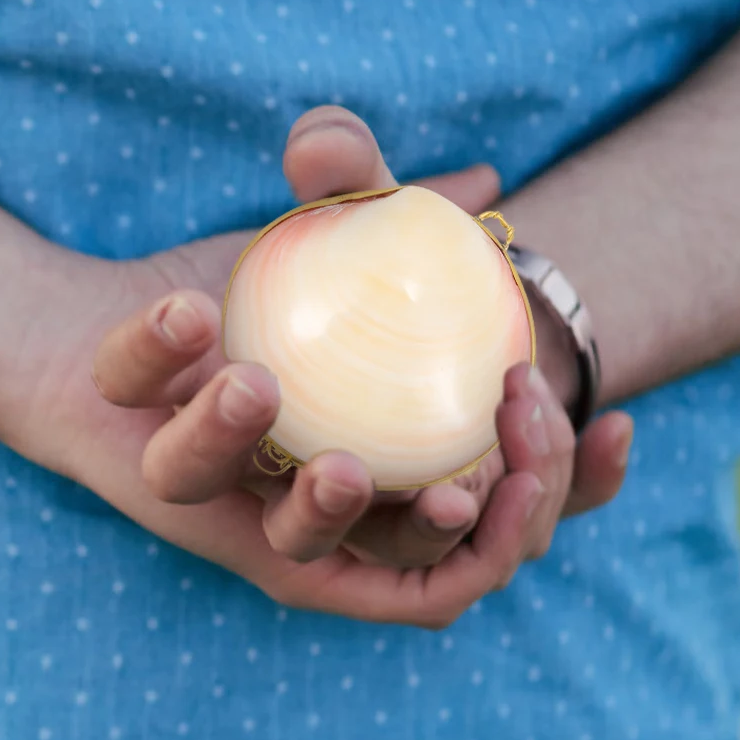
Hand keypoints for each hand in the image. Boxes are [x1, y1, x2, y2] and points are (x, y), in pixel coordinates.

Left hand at [17, 108, 633, 628]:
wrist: (124, 320)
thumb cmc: (249, 293)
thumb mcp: (330, 239)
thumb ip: (393, 211)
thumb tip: (482, 185)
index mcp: (412, 471)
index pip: (521, 506)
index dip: (583, 486)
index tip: (615, 419)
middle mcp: (355, 519)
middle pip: (460, 553)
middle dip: (514, 496)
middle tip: (516, 405)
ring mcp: (276, 529)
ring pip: (329, 549)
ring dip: (340, 500)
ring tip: (331, 428)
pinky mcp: (193, 513)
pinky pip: (207, 488)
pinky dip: (206, 420)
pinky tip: (206, 332)